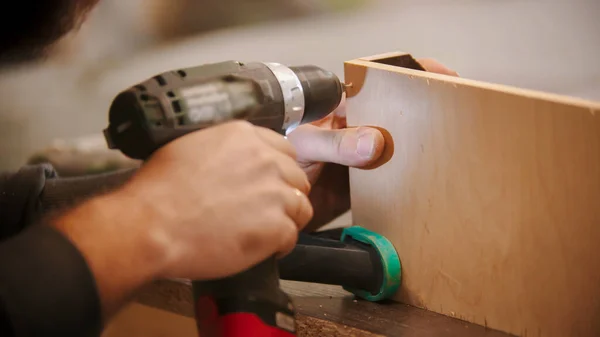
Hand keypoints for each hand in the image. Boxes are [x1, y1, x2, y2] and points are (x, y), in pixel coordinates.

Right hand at [123, 120, 312, 278]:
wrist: (152, 225)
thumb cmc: (159, 190)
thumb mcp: (189, 148)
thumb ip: (222, 149)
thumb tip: (232, 161)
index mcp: (244, 136)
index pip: (284, 149)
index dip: (278, 170)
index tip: (270, 183)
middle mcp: (266, 160)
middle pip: (297, 177)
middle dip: (285, 194)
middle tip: (267, 211)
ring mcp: (275, 193)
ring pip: (302, 206)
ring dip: (287, 220)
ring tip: (266, 232)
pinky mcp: (276, 226)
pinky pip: (292, 236)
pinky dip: (281, 245)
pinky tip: (263, 249)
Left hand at [287, 58, 458, 230]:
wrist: (277, 203)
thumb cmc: (276, 160)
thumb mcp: (304, 144)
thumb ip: (336, 143)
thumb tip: (375, 142)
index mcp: (341, 107)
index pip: (379, 83)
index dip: (407, 74)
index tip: (435, 74)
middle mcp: (356, 128)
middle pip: (396, 113)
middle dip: (420, 112)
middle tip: (447, 114)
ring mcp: (364, 155)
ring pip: (399, 145)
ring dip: (417, 147)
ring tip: (443, 147)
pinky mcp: (368, 183)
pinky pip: (394, 178)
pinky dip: (407, 178)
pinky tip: (423, 178)